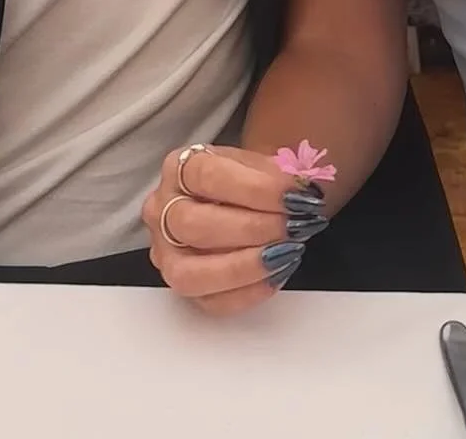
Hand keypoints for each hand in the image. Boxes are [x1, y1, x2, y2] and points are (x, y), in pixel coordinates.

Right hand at [142, 145, 327, 315]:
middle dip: (250, 229)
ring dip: (244, 266)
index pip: (206, 176)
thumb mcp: (264, 163)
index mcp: (179, 167)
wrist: (249, 199)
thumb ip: (281, 176)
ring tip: (284, 253)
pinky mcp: (184, 289)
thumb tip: (303, 195)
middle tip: (292, 226)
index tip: (294, 195)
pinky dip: (249, 292)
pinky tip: (277, 273)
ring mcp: (167, 254)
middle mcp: (162, 210)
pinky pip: (210, 303)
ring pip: (189, 274)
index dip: (254, 188)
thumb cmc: (252, 181)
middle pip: (192, 225)